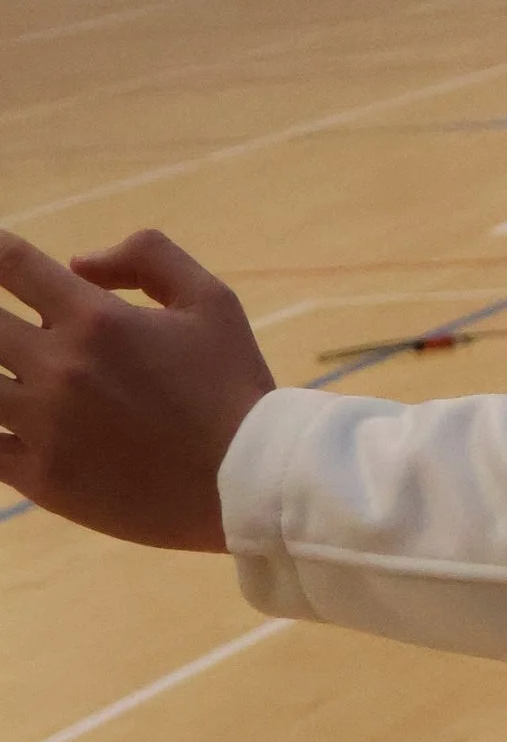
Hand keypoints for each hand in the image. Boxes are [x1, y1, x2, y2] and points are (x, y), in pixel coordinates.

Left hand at [0, 229, 274, 548]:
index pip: (10, 264)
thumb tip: (77, 262)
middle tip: (7, 326)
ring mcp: (44, 426)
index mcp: (96, 318)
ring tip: (8, 371)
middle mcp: (59, 367)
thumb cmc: (233, 387)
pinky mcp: (41, 478)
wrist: (247, 483)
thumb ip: (148, 258)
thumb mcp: (212, 300)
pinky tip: (5, 418)